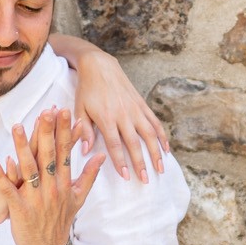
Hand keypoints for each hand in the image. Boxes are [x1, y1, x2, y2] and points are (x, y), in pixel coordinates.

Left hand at [0, 109, 105, 244]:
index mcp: (65, 183)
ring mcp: (36, 199)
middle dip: (47, 132)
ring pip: (28, 169)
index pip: (66, 152)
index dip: (65, 131)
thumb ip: (89, 175)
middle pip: (48, 156)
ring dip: (21, 147)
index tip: (65, 111)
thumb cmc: (61, 221)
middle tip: (45, 111)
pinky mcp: (20, 209)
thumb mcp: (79, 198)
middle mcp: (52, 188)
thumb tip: (101, 155)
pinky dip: (1, 176)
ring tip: (16, 127)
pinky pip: (9, 190)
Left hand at [71, 50, 167, 184]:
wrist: (100, 65)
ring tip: (161, 168)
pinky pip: (155, 122)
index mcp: (106, 117)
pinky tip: (167, 149)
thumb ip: (83, 130)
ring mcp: (135, 109)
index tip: (126, 177)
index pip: (115, 145)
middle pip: (134, 143)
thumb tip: (86, 151)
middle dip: (141, 162)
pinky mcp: (142, 104)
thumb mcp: (79, 108)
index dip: (121, 162)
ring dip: (156, 152)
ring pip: (149, 134)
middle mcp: (123, 114)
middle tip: (145, 180)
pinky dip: (162, 136)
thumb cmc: (87, 89)